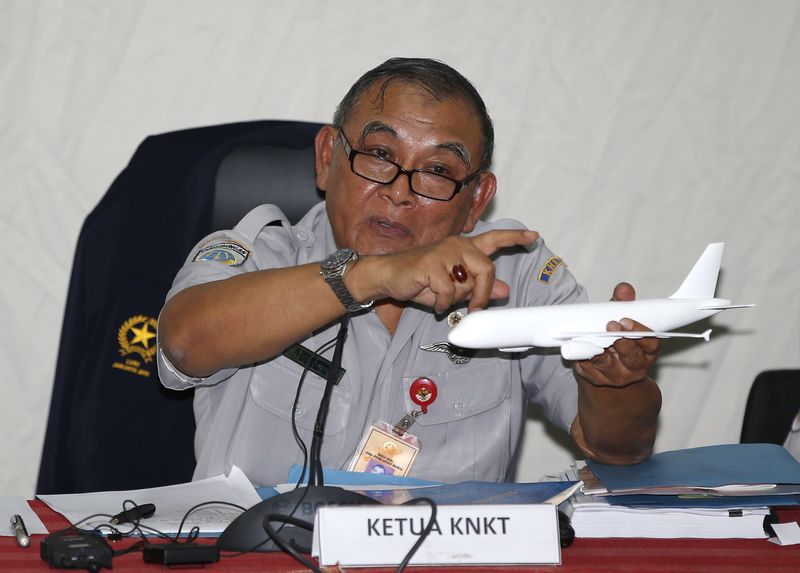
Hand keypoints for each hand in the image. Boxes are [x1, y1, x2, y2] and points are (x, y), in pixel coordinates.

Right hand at [360, 229, 538, 313]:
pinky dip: (443, 302)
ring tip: (444, 302)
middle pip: (487, 268)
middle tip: (476, 308)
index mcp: (464, 248)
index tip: (533, 237)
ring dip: (459, 298)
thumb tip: (505, 290)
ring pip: (468, 280)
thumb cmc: (420, 281)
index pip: (494, 239)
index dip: (515, 239)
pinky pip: (448, 290)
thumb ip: (477, 287)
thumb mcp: (452, 287)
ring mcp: (444, 252)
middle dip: (484, 292)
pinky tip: (434, 303)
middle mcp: (457, 245)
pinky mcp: (431, 264)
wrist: (387, 276)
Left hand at [573, 282, 660, 387]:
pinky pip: (589, 370)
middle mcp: (635, 366)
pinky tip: (577, 349)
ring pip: (608, 365)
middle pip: (632, 356)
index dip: (639, 331)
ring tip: (590, 337)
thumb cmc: (616, 337)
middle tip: (610, 326)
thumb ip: (622, 303)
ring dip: (599, 351)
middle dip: (621, 342)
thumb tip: (624, 289)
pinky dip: (582, 359)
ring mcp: (616, 375)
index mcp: (647, 350)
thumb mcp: (621, 319)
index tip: (625, 319)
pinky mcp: (596, 379)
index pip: (650, 342)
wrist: (604, 365)